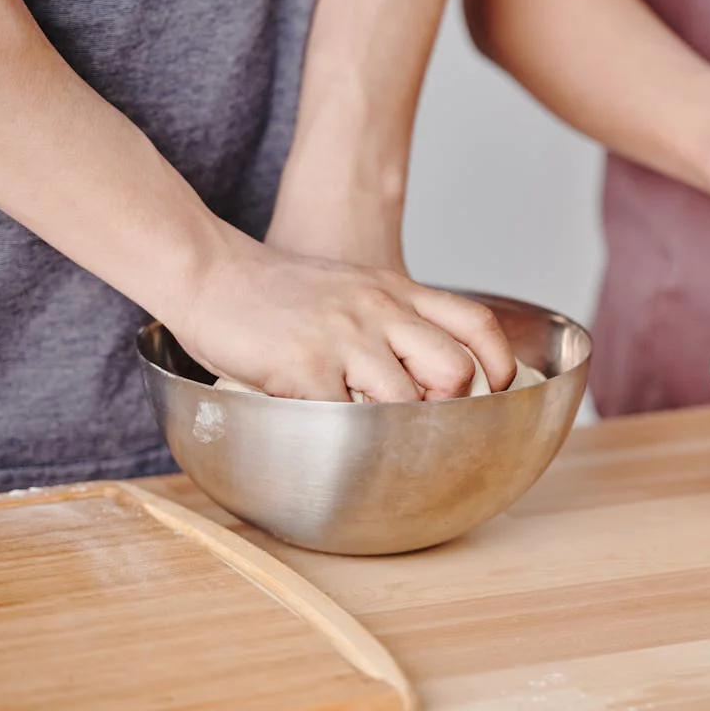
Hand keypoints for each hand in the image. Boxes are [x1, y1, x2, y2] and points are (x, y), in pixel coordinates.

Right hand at [171, 238, 516, 401]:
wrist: (211, 271)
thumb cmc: (280, 291)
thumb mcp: (353, 287)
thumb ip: (393, 319)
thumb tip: (428, 373)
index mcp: (397, 292)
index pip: (476, 324)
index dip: (498, 366)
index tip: (496, 394)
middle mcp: (380, 311)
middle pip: (454, 372)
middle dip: (448, 409)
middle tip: (423, 423)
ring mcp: (344, 338)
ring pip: (405, 402)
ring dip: (394, 430)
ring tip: (369, 433)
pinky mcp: (304, 367)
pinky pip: (343, 419)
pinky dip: (343, 439)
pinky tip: (328, 435)